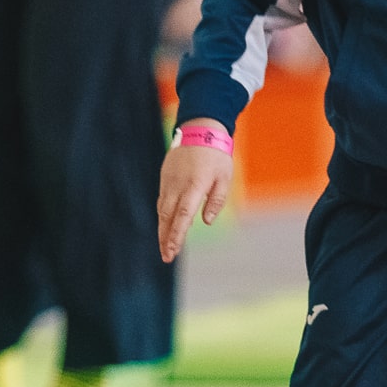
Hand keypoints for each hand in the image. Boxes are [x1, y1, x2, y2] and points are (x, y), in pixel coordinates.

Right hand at [158, 122, 233, 261]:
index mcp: (194, 186)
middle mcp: (178, 185)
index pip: (183, 215)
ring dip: (162, 230)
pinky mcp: (165, 178)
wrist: (200, 129)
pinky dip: (162, 216)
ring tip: (165, 247)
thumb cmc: (216, 155)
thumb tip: (207, 221)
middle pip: (168, 217)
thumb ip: (216, 200)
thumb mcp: (224, 177)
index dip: (177, 234)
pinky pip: (162, 200)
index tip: (173, 250)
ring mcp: (169, 181)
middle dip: (166, 239)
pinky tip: (165, 226)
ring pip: (162, 210)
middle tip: (166, 257)